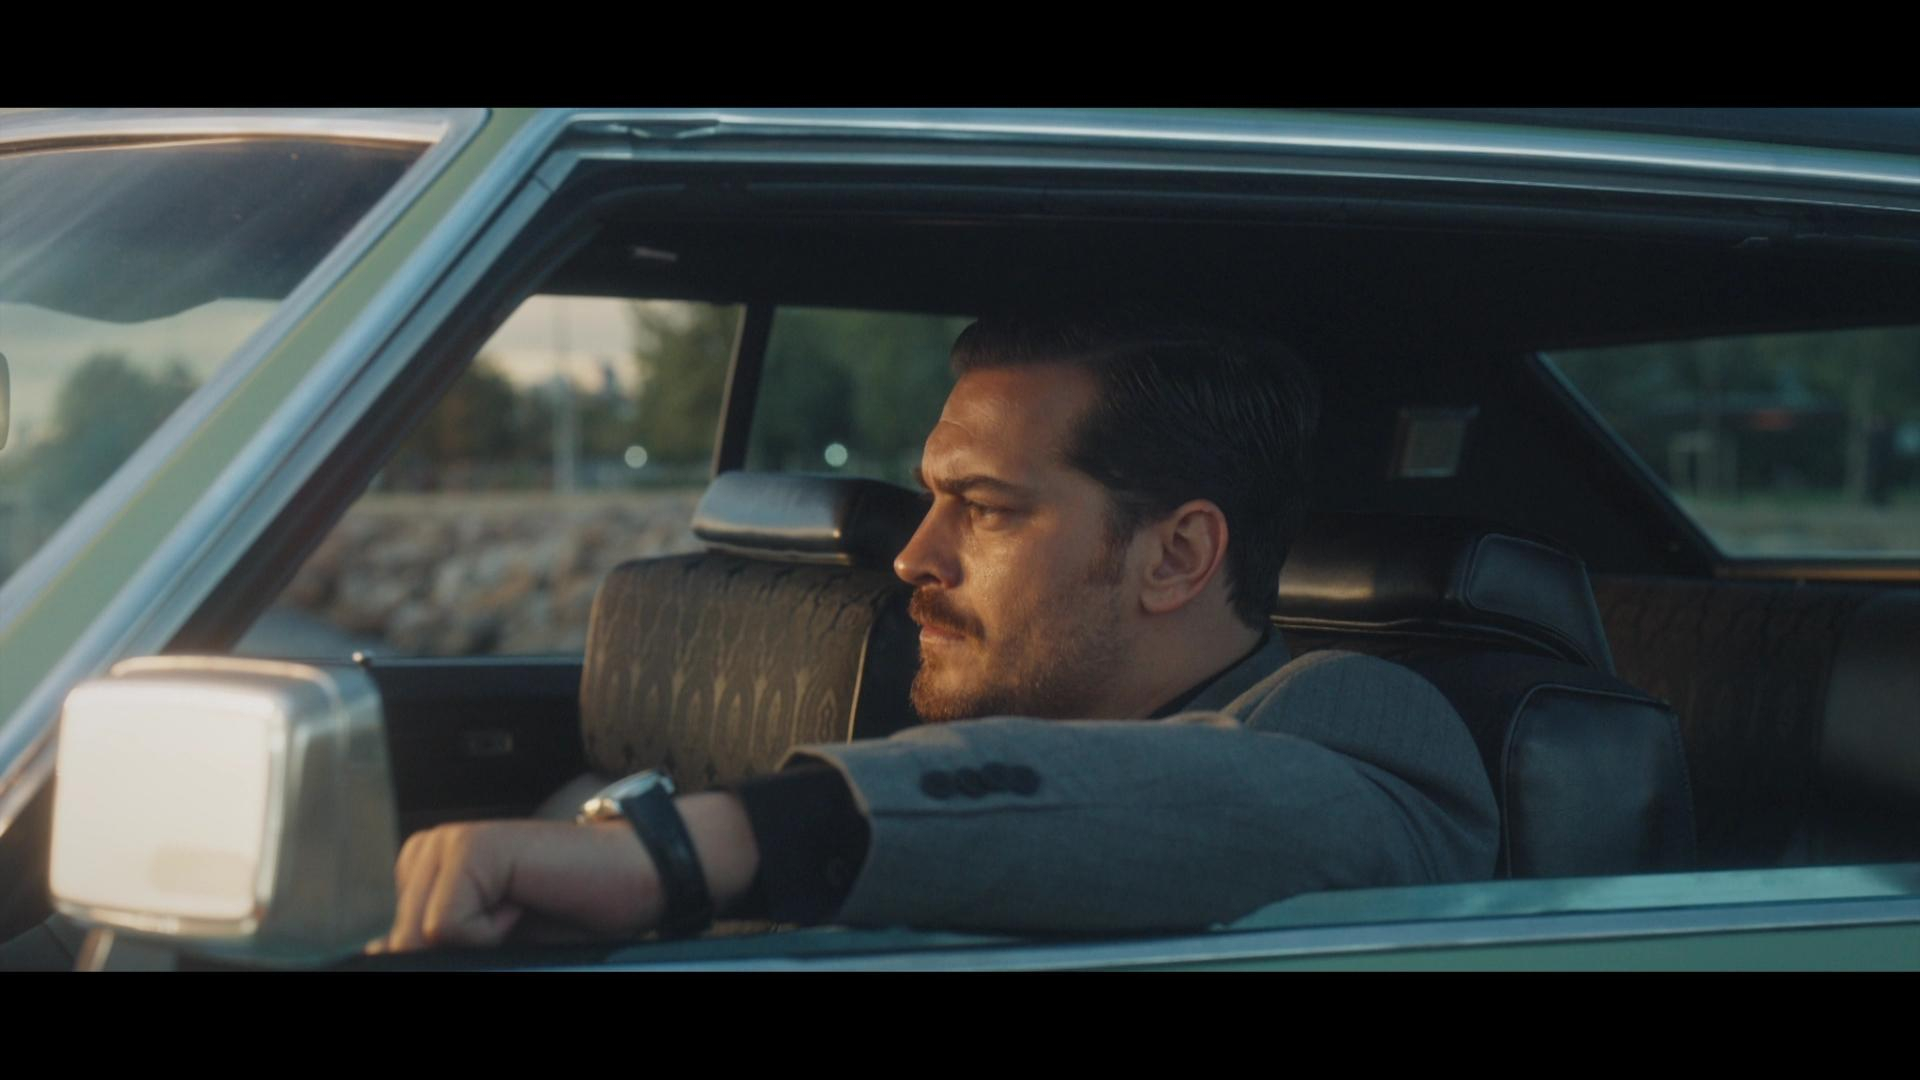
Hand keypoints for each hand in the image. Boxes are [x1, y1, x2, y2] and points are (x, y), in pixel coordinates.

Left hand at [375, 793, 760, 952]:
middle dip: (461, 953)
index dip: (443, 957)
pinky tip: (524, 900)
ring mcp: (447, 843)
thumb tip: (377, 953)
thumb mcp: (489, 948)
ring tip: (520, 910)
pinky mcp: (470, 847)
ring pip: (419, 937)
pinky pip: (447, 926)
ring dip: (478, 944)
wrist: (632, 881)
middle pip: (402, 942)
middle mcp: (427, 850)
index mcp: (423, 873)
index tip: (495, 937)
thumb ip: (434, 949)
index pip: (393, 944)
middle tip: (514, 922)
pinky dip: (491, 933)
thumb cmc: (569, 915)